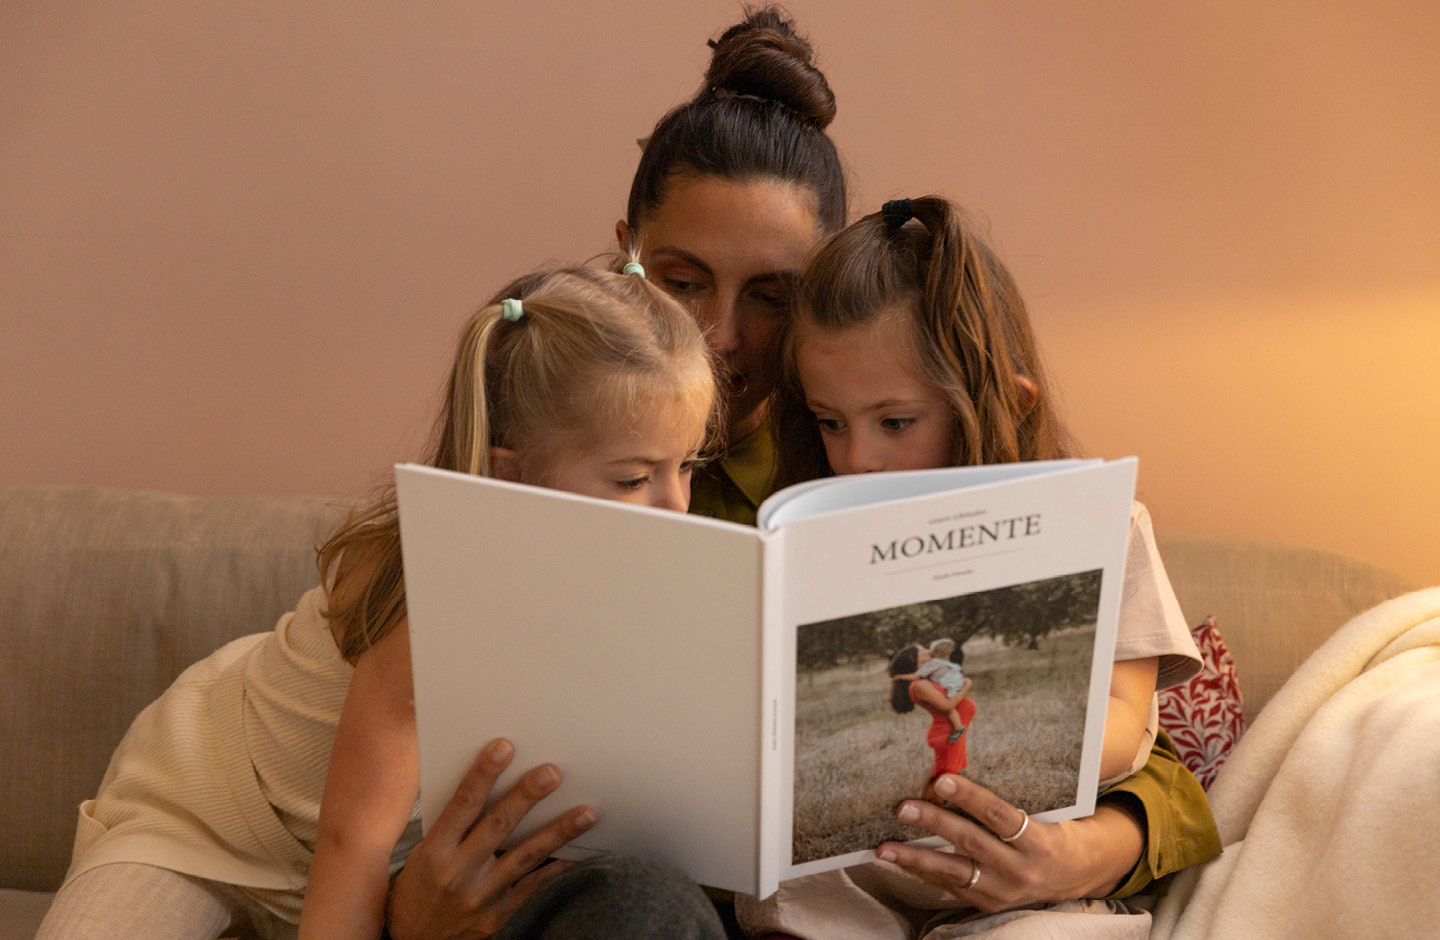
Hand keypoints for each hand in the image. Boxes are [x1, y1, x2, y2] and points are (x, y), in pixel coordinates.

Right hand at [386, 739, 597, 939]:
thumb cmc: (417, 890)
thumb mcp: (422, 854)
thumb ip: (453, 825)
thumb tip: (487, 783)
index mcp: (434, 851)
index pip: (462, 804)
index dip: (483, 774)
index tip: (503, 749)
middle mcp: (458, 873)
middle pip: (497, 826)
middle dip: (526, 796)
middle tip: (552, 773)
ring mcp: (480, 896)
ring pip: (524, 857)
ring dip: (557, 833)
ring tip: (586, 814)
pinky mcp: (497, 915)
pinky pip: (532, 886)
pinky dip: (554, 867)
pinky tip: (575, 851)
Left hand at [876, 774, 1143, 912]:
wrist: (1074, 875)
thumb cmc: (1051, 829)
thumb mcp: (1044, 812)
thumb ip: (1009, 794)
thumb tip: (965, 755)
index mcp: (1038, 840)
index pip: (999, 815)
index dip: (970, 797)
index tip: (942, 779)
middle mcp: (1021, 870)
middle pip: (972, 843)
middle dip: (935, 824)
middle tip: (903, 808)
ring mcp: (1003, 891)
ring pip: (954, 873)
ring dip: (916, 860)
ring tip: (885, 848)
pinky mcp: (988, 904)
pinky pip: (952, 887)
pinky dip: (924, 873)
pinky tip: (900, 861)